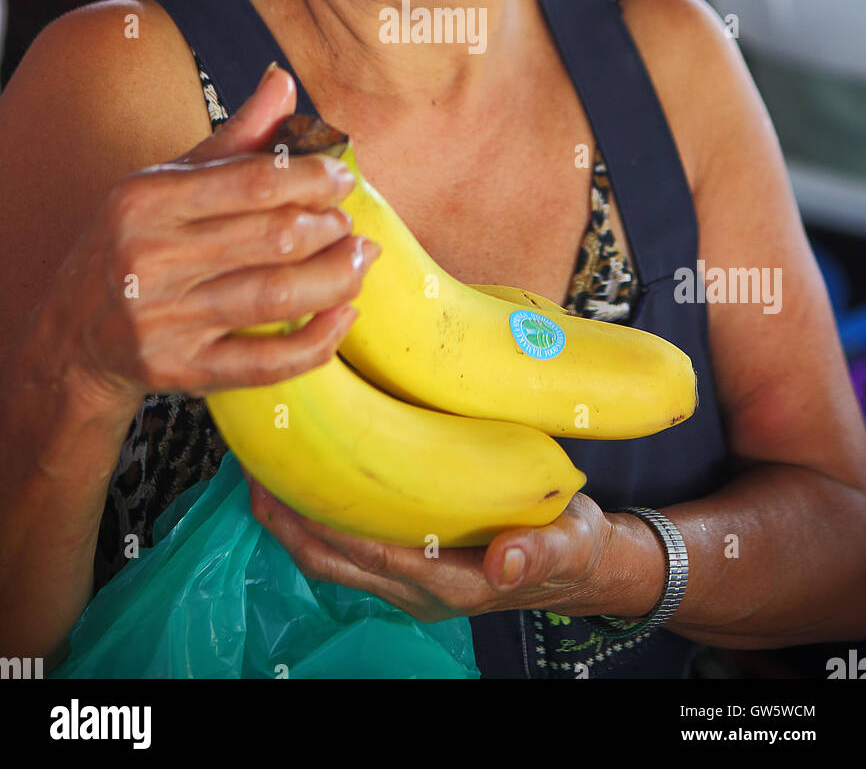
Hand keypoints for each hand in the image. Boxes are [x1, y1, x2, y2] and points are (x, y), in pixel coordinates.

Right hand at [33, 62, 378, 414]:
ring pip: (278, 298)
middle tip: (348, 224)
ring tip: (360, 260)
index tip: (342, 179)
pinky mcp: (180, 371)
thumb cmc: (132, 244)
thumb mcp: (166, 182)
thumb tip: (282, 80)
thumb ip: (233, 137)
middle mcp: (151, 259)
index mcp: (147, 200)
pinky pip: (266, 363)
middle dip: (329, 228)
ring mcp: (164, 320)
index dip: (312, 178)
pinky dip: (318, 341)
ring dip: (337, 277)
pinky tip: (344, 315)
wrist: (70, 336)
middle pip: (273, 239)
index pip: (252, 182)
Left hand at [244, 472, 613, 622]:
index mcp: (449, 581)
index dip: (327, 525)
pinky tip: (306, 480)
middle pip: (334, 561)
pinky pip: (347, 547)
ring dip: (294, 521)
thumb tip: (506, 562)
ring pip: (332, 558)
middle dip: (288, 522)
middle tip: (254, 471)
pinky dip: (318, 517)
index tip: (290, 486)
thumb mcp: (567, 546)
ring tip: (262, 471)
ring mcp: (407, 578)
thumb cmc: (569, 547)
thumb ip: (538, 553)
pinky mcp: (406, 562)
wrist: (578, 565)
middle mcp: (417, 587)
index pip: (373, 554)